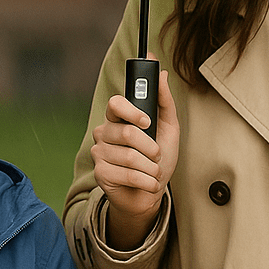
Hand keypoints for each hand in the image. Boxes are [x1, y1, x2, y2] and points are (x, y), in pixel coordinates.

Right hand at [90, 65, 179, 249]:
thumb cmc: (159, 159)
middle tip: (157, 154)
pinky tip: (148, 182)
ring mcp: (100, 153)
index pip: (115, 103)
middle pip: (126, 132)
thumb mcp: (169, 128)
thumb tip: (161, 74)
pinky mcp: (100, 173)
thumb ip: (164, 101)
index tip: (147, 121)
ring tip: (153, 170)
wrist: (150, 193)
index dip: (131, 111)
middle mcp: (105, 132)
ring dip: (151, 167)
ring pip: (129, 156)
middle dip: (150, 146)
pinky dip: (146, 181)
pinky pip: (127, 174)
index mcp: (119, 118)